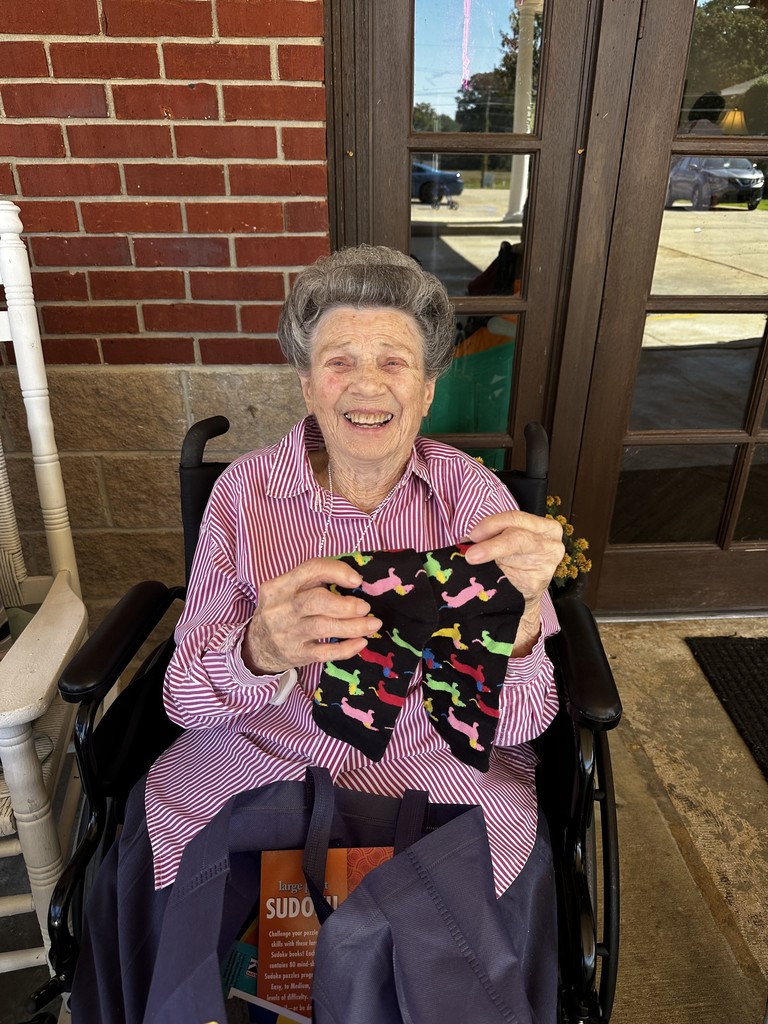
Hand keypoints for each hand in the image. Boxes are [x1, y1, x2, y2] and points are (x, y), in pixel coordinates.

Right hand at [242, 558, 381, 674]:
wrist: (256, 646)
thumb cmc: (280, 611)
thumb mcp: (285, 591)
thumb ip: (312, 582)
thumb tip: (354, 580)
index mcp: (279, 586)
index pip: (311, 569)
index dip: (338, 572)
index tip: (357, 580)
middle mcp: (280, 608)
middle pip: (316, 601)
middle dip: (346, 604)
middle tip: (365, 607)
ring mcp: (287, 633)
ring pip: (323, 627)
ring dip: (354, 626)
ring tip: (373, 624)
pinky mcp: (296, 654)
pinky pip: (325, 652)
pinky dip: (346, 648)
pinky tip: (361, 642)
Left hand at [465, 511, 564, 655]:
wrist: (523, 593)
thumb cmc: (514, 561)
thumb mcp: (505, 540)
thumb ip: (491, 535)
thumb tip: (466, 540)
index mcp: (546, 527)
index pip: (516, 518)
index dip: (491, 524)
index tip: (473, 535)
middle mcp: (552, 545)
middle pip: (517, 538)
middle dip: (491, 545)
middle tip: (471, 553)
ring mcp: (547, 566)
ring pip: (514, 558)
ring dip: (491, 558)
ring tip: (474, 560)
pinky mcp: (538, 584)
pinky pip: (512, 578)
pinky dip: (496, 576)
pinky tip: (488, 576)